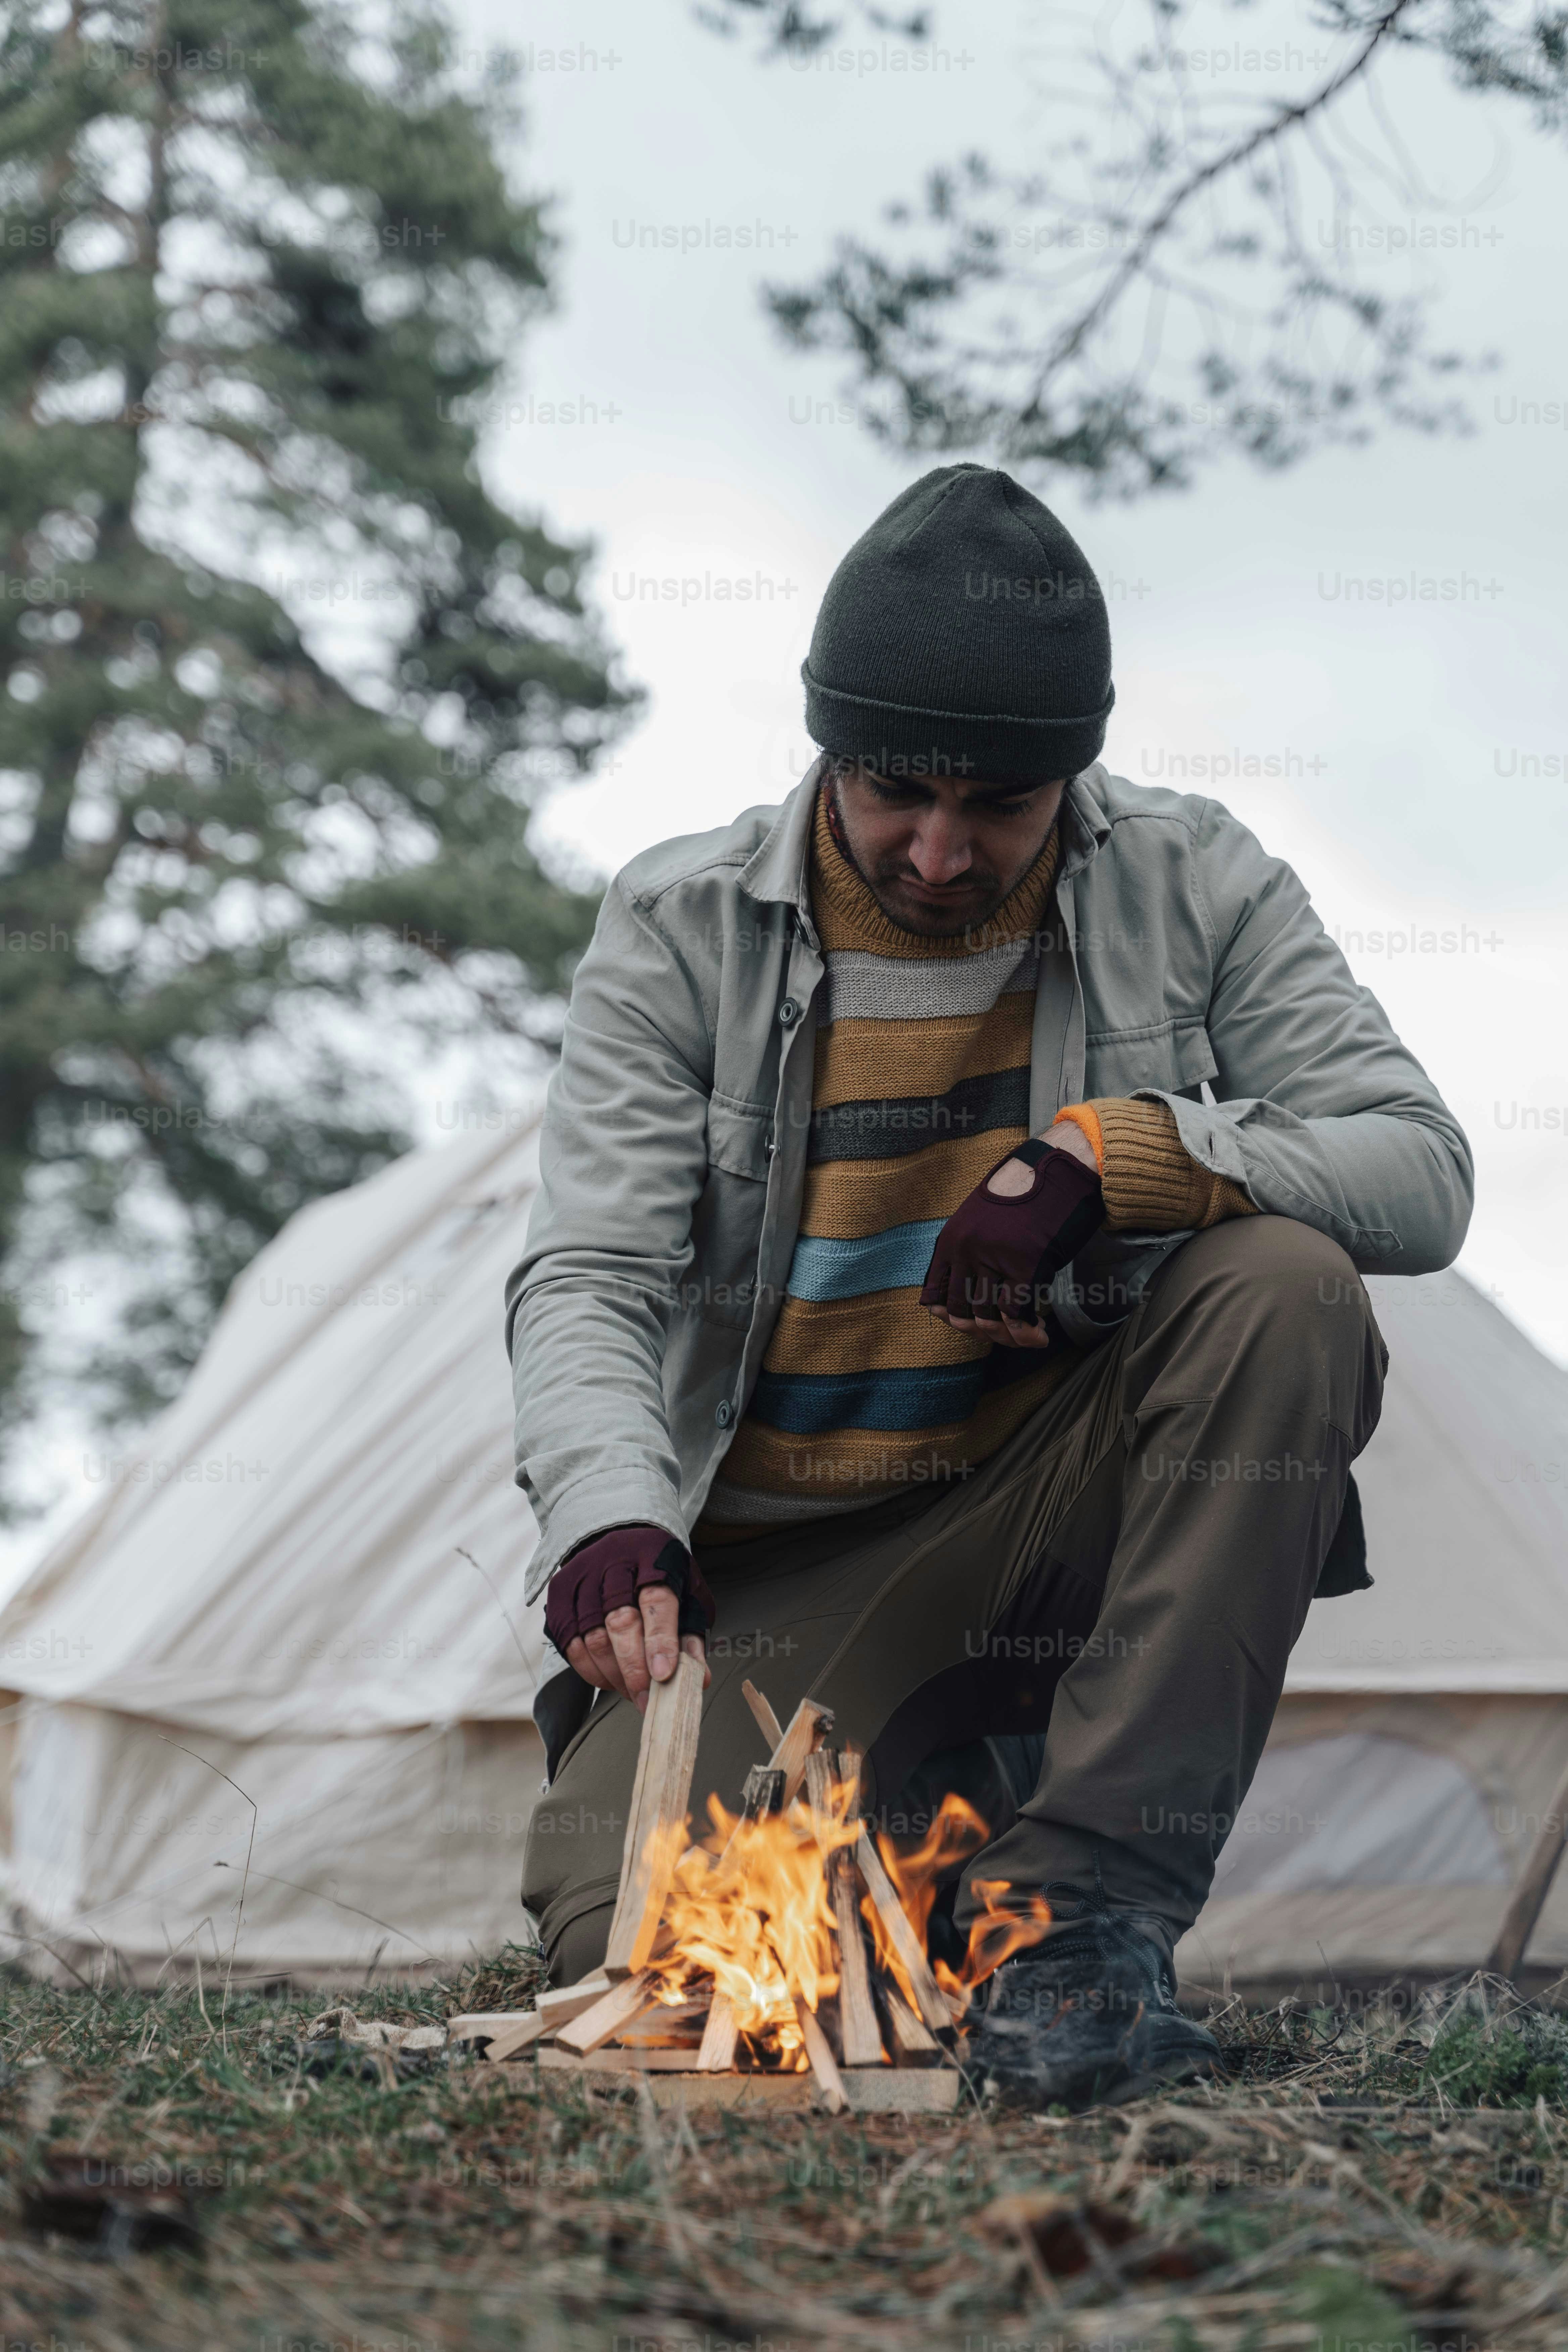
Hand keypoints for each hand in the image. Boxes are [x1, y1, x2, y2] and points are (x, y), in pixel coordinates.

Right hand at [545, 1525, 713, 1712]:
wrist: (617, 1533)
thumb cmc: (659, 1570)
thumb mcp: (686, 1591)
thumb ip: (691, 1633)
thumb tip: (698, 1677)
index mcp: (653, 1557)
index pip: (657, 1601)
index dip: (660, 1641)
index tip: (664, 1675)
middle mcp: (614, 1563)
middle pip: (620, 1622)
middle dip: (634, 1669)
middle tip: (647, 1700)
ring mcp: (582, 1578)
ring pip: (592, 1637)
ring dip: (613, 1675)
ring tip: (632, 1692)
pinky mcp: (560, 1595)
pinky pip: (570, 1643)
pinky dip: (590, 1670)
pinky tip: (609, 1680)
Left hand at [921, 1127, 1104, 1347]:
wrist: (1060, 1170)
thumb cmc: (1026, 1199)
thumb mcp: (983, 1223)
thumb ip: (971, 1256)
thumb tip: (970, 1308)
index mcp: (950, 1241)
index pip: (935, 1298)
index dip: (953, 1320)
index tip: (975, 1327)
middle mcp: (965, 1251)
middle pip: (963, 1313)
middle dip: (984, 1333)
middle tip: (1006, 1336)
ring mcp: (993, 1258)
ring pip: (990, 1318)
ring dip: (1008, 1337)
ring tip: (1027, 1336)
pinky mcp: (1025, 1265)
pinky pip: (1016, 1314)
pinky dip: (1027, 1332)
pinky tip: (1040, 1332)